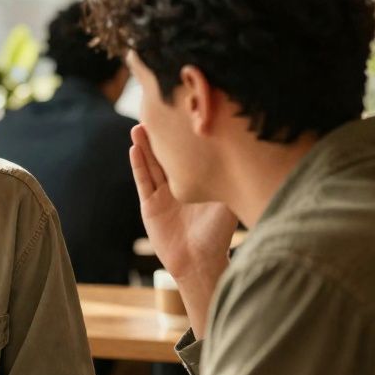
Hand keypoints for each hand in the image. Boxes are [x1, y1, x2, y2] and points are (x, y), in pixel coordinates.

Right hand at [129, 124, 235, 281]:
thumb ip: (229, 177)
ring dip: (146, 145)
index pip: (190, 154)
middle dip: (162, 135)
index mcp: (199, 182)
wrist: (201, 262)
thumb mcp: (229, 200)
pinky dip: (139, 165)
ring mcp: (163, 195)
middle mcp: (180, 186)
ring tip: (140, 125)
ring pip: (152, 164)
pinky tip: (135, 148)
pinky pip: (143, 181)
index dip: (185, 135)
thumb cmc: (219, 234)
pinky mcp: (150, 206)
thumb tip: (240, 149)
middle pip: (167, 155)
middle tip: (157, 111)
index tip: (182, 113)